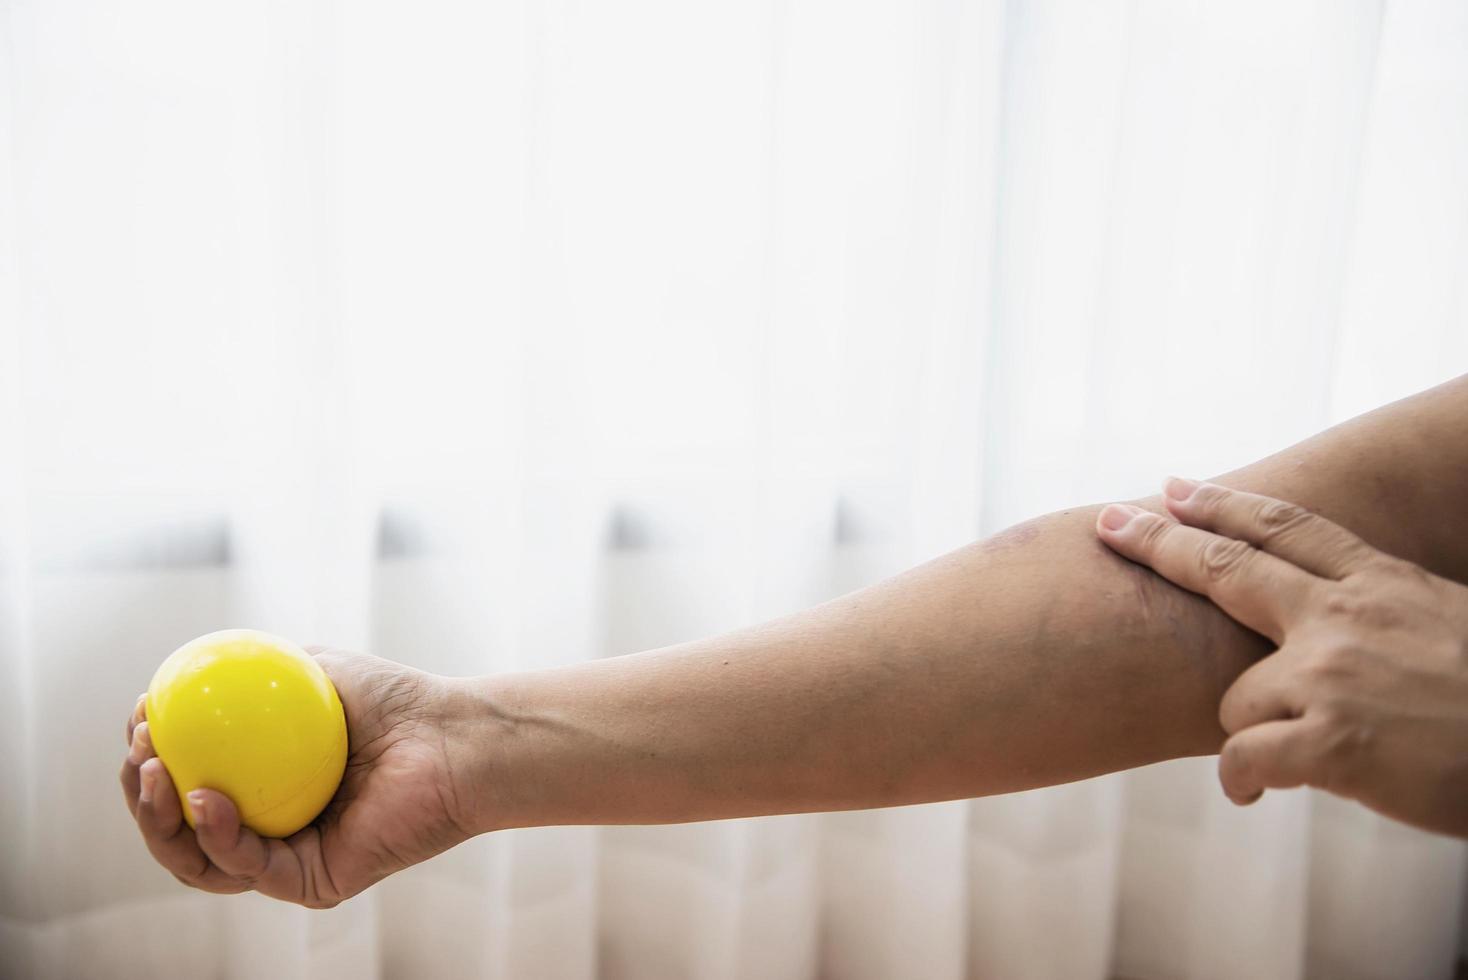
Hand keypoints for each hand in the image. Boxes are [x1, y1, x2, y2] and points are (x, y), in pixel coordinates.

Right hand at [120, 648, 480, 906]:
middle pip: (182, 831)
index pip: (189, 784)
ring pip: (203, 861)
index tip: (139, 722)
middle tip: (139, 755)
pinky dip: (219, 838)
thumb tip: (179, 676)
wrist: (455, 736)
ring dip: (164, 822)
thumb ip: (251, 672)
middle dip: (143, 798)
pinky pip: (252, 869)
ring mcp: (292, 858)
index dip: (151, 761)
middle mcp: (274, 826)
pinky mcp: (314, 882)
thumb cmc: (398, 699)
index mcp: (267, 784)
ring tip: (159, 774)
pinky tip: (205, 799)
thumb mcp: (312, 669)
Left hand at [1096, 480, 1467, 838]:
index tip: (1176, 488)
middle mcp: (1344, 616)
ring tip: (1296, 754)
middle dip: (1159, 543)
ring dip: (1250, 730)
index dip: (1224, 505)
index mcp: (1378, 583)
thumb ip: (1373, 611)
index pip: (1285, 528)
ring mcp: (1331, 676)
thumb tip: (1316, 615)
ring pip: (1233, 699)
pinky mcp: (1330, 742)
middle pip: (1227, 566)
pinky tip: (1256, 790)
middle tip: (1109, 523)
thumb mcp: (1439, 620)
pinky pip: (1243, 757)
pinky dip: (1243, 780)